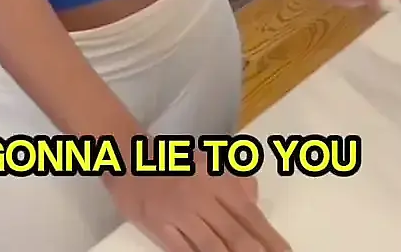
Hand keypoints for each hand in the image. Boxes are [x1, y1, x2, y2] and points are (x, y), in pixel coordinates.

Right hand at [107, 169, 289, 251]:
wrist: (131, 156)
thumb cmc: (175, 163)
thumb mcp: (209, 162)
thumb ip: (235, 179)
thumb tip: (256, 200)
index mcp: (219, 181)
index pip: (251, 216)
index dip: (269, 239)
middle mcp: (203, 197)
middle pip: (235, 235)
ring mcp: (180, 213)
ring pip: (211, 246)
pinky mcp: (159, 225)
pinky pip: (181, 250)